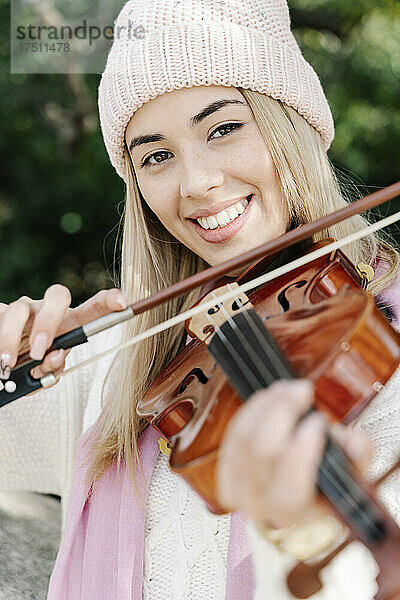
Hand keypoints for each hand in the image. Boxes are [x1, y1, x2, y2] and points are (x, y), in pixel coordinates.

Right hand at [0, 285, 127, 390]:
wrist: (5, 363)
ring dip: (12, 336)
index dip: (108, 302)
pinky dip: (0, 341)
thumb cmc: (32, 364)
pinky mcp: (0, 312)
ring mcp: (23, 308)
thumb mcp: (46, 370)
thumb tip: (53, 358)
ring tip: (7, 363)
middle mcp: (48, 309)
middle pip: (56, 296)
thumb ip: (52, 367)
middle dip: (49, 322)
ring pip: (19, 309)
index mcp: (70, 322)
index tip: (121, 302)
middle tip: (39, 350)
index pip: (93, 307)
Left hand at [216, 379, 372, 528]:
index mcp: (297, 514)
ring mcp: (239, 490)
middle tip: (303, 390)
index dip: (301, 452)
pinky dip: (251, 412)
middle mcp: (262, 507)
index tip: (318, 421)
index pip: (290, 490)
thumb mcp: (351, 469)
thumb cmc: (325, 481)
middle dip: (283, 413)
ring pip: (244, 439)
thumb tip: (354, 442)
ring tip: (288, 388)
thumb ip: (357, 455)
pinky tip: (270, 398)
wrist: (300, 491)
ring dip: (267, 405)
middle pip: (262, 454)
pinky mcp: (226, 471)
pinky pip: (232, 435)